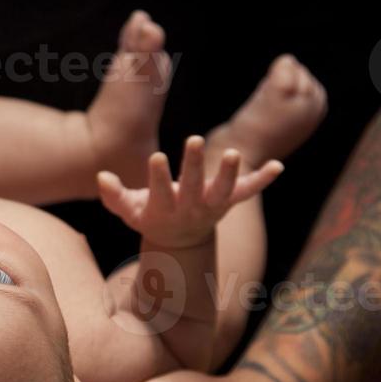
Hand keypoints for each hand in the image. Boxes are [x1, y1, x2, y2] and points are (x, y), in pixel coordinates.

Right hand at [97, 138, 282, 247]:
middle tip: (194, 140)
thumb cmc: (150, 216)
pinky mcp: (230, 201)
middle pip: (194, 186)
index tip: (157, 157)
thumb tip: (102, 176)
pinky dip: (263, 180)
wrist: (180, 241)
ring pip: (224, 190)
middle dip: (194, 164)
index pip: (160, 191)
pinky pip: (249, 191)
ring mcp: (213, 205)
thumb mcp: (128, 211)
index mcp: (164, 209)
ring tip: (234, 153)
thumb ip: (113, 196)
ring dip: (230, 172)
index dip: (158, 176)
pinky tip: (278, 166)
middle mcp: (191, 208)